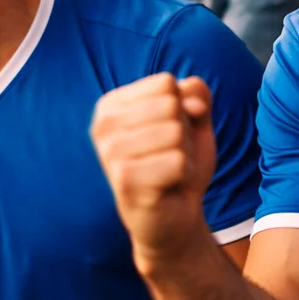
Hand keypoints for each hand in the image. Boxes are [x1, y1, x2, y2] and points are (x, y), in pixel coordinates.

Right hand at [90, 74, 217, 268]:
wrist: (174, 216)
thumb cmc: (178, 163)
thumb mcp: (192, 119)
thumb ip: (194, 93)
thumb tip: (192, 104)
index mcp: (111, 105)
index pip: (166, 83)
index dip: (182, 108)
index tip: (170, 133)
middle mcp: (104, 126)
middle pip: (171, 106)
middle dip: (183, 133)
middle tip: (170, 156)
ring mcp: (110, 153)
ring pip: (175, 132)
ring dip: (184, 155)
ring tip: (169, 171)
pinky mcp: (125, 181)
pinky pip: (178, 162)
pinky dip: (184, 175)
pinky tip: (169, 186)